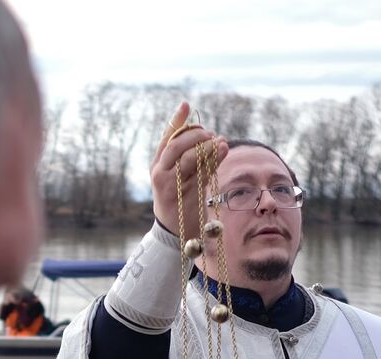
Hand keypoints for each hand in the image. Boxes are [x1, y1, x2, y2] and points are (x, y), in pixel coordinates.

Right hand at [151, 101, 227, 241]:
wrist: (175, 233)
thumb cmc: (180, 202)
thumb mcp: (179, 178)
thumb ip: (188, 159)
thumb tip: (210, 136)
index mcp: (157, 166)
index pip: (166, 138)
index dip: (176, 120)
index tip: (186, 105)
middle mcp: (160, 174)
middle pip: (176, 145)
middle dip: (195, 135)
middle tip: (210, 133)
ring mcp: (171, 185)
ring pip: (189, 157)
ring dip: (207, 145)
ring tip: (219, 141)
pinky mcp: (186, 195)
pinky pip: (202, 172)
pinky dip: (215, 158)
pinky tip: (223, 148)